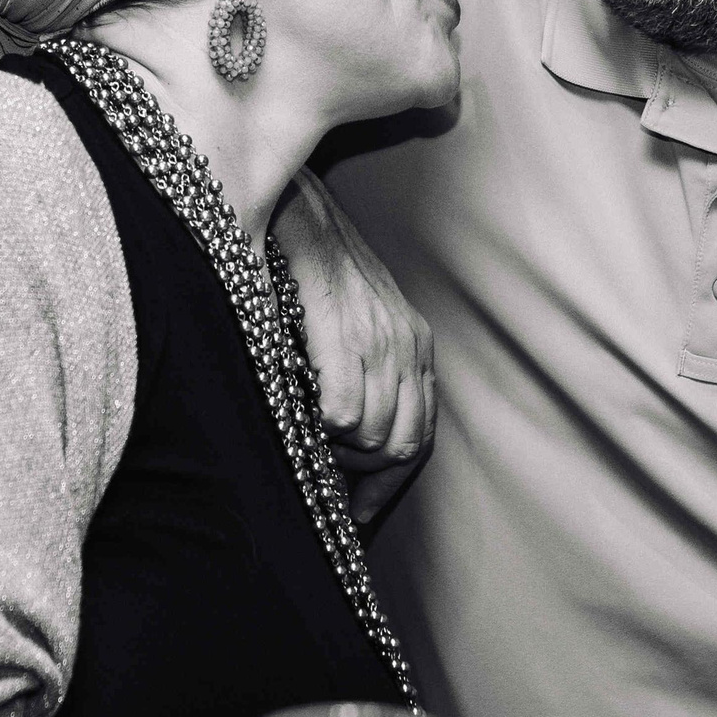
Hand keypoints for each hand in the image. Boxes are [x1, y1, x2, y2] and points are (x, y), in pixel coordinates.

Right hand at [273, 171, 435, 528]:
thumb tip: (350, 436)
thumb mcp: (356, 321)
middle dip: (362, 473)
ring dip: (337, 453)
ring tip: (308, 437)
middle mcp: (408, 343)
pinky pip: (344, 412)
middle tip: (324, 471)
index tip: (359, 509)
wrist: (296, 207)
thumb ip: (364, 372)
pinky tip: (301, 412)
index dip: (388, 482)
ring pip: (375, 436)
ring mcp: (380, 338)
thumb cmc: (312, 267)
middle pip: (403, 446)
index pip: (420, 436)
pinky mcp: (344, 332)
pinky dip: (323, 428)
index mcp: (415, 346)